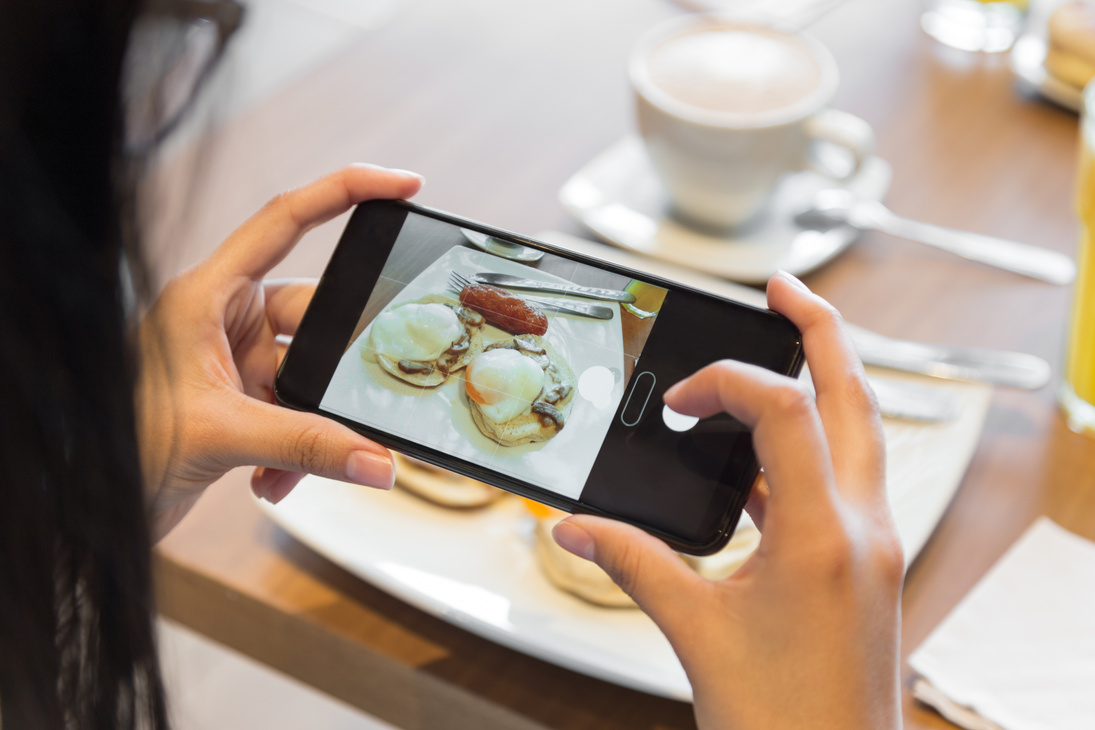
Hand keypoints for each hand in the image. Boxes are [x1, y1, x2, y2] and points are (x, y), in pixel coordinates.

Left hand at [137, 164, 422, 539]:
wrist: (92, 505)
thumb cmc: (123, 445)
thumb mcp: (219, 435)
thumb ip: (306, 446)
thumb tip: (378, 461)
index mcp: (207, 293)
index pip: (287, 220)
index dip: (346, 191)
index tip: (404, 184)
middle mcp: (225, 316)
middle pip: (317, 315)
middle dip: (339, 366)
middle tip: (365, 393)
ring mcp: (237, 358)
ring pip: (312, 373)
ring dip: (313, 424)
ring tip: (290, 464)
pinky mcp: (244, 398)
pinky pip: (298, 412)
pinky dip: (297, 448)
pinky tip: (271, 479)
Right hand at [552, 272, 903, 729]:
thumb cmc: (781, 722)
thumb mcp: (693, 632)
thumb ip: (630, 563)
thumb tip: (572, 528)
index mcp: (824, 536)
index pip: (785, 409)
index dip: (726, 383)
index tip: (680, 403)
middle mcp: (864, 528)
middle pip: (857, 395)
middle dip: (822, 329)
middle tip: (784, 288)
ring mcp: (874, 545)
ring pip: (861, 433)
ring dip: (824, 383)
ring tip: (782, 349)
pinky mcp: (866, 565)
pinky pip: (845, 480)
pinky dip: (809, 449)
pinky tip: (761, 459)